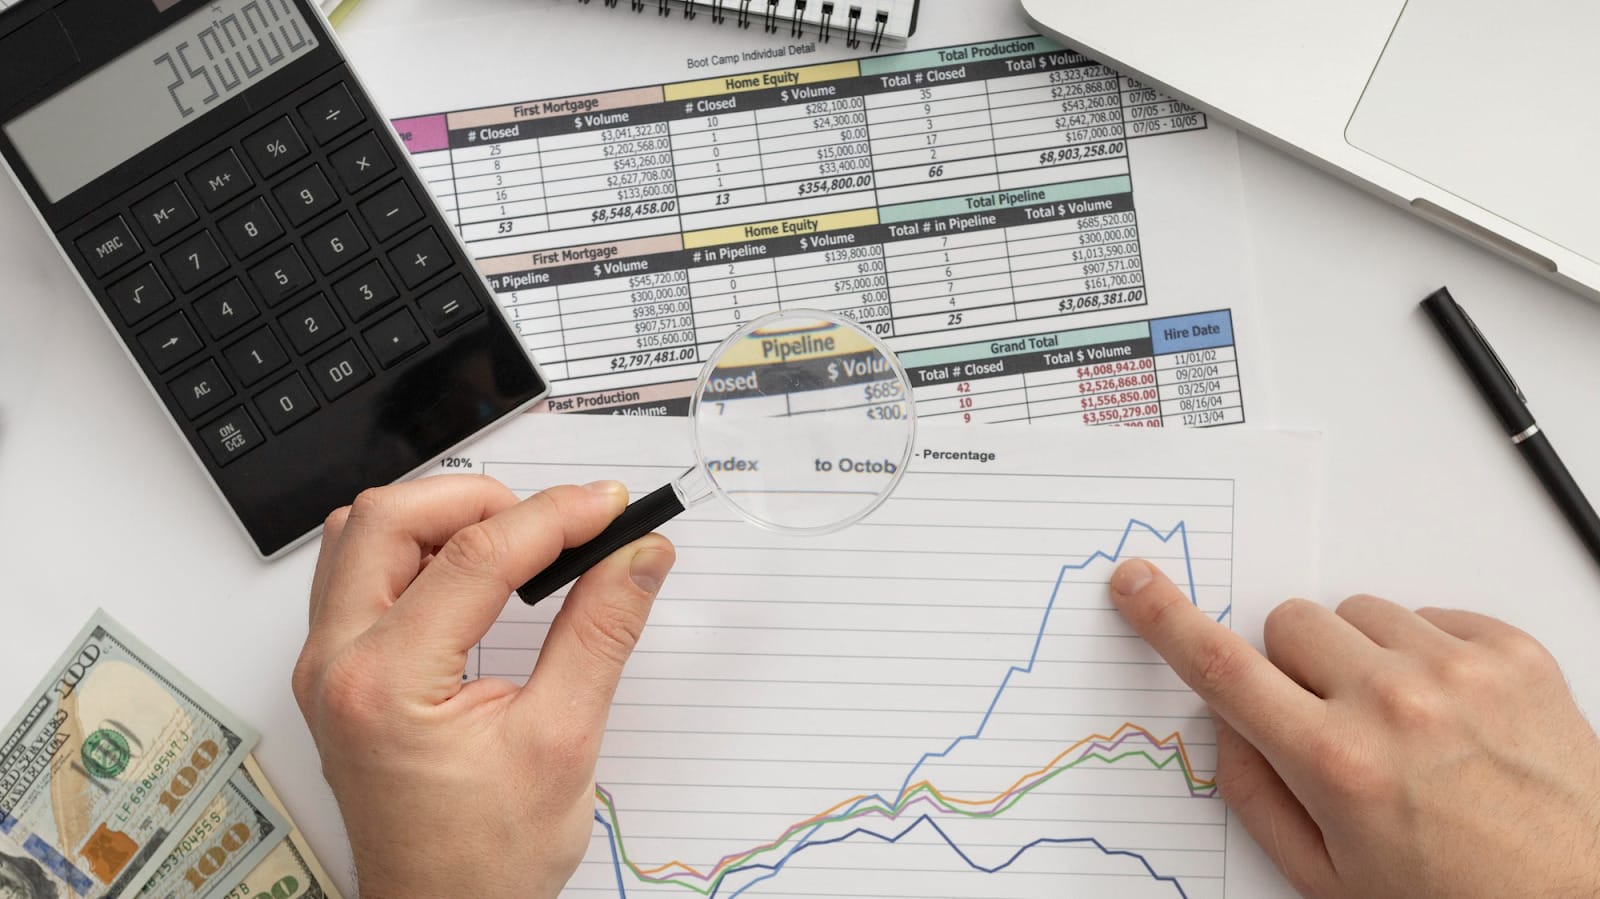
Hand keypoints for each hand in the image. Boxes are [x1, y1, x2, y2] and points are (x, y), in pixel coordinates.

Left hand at [291, 476, 675, 898]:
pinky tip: (473, 579)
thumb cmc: (485, 860)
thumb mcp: (562, 743)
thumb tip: (636, 556)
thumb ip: (600, 633)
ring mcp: (328, 668)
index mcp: (385, 684)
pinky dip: (419, 554)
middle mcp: (337, 665)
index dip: (555, 517)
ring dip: (441, 521)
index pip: (474, 557)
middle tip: (555, 523)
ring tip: (515, 546)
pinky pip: (359, 574)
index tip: (611, 508)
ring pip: (364, 536)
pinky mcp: (339, 673)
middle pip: (390, 519)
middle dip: (481, 501)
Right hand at [1109, 559, 1599, 897]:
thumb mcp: (1329, 879)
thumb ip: (1257, 798)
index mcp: (1336, 764)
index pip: (1222, 669)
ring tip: (1401, 722)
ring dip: (1360, 656)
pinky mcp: (1513, 654)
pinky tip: (1449, 713)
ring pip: (1357, 613)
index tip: (1137, 585)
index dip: (1167, 620)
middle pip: (1287, 624)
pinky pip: (1431, 615)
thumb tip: (1227, 727)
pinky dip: (1427, 653)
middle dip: (1289, 665)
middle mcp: (1393, 705)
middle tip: (1326, 719)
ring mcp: (1459, 672)